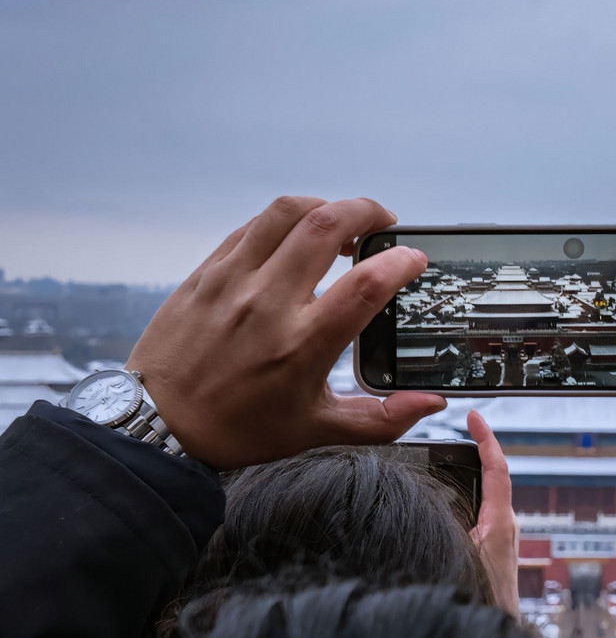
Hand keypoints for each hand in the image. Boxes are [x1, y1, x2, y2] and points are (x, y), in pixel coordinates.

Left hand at [126, 196, 446, 469]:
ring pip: (288, 213)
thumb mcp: (318, 431)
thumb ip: (382, 418)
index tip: (413, 259)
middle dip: (367, 212)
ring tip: (342, 222)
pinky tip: (297, 237)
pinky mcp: (207, 272)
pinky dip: (285, 221)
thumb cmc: (242, 429)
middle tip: (384, 222)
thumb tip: (431, 404)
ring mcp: (233, 282)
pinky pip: (253, 226)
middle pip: (327, 226)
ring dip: (326, 206)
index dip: (400, 262)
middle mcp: (269, 304)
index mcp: (303, 345)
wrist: (160, 425)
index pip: (365, 285)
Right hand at [467, 410, 519, 617]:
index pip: (497, 468)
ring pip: (491, 491)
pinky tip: (457, 491)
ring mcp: (503, 535)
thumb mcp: (460, 560)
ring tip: (460, 448)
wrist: (499, 632)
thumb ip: (448, 529)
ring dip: (477, 468)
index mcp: (500, 521)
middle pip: (496, 474)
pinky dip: (474, 490)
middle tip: (465, 426)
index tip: (474, 417)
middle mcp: (506, 524)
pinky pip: (487, 506)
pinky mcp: (496, 545)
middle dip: (481, 447)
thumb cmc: (482, 602)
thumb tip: (423, 505)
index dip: (486, 438)